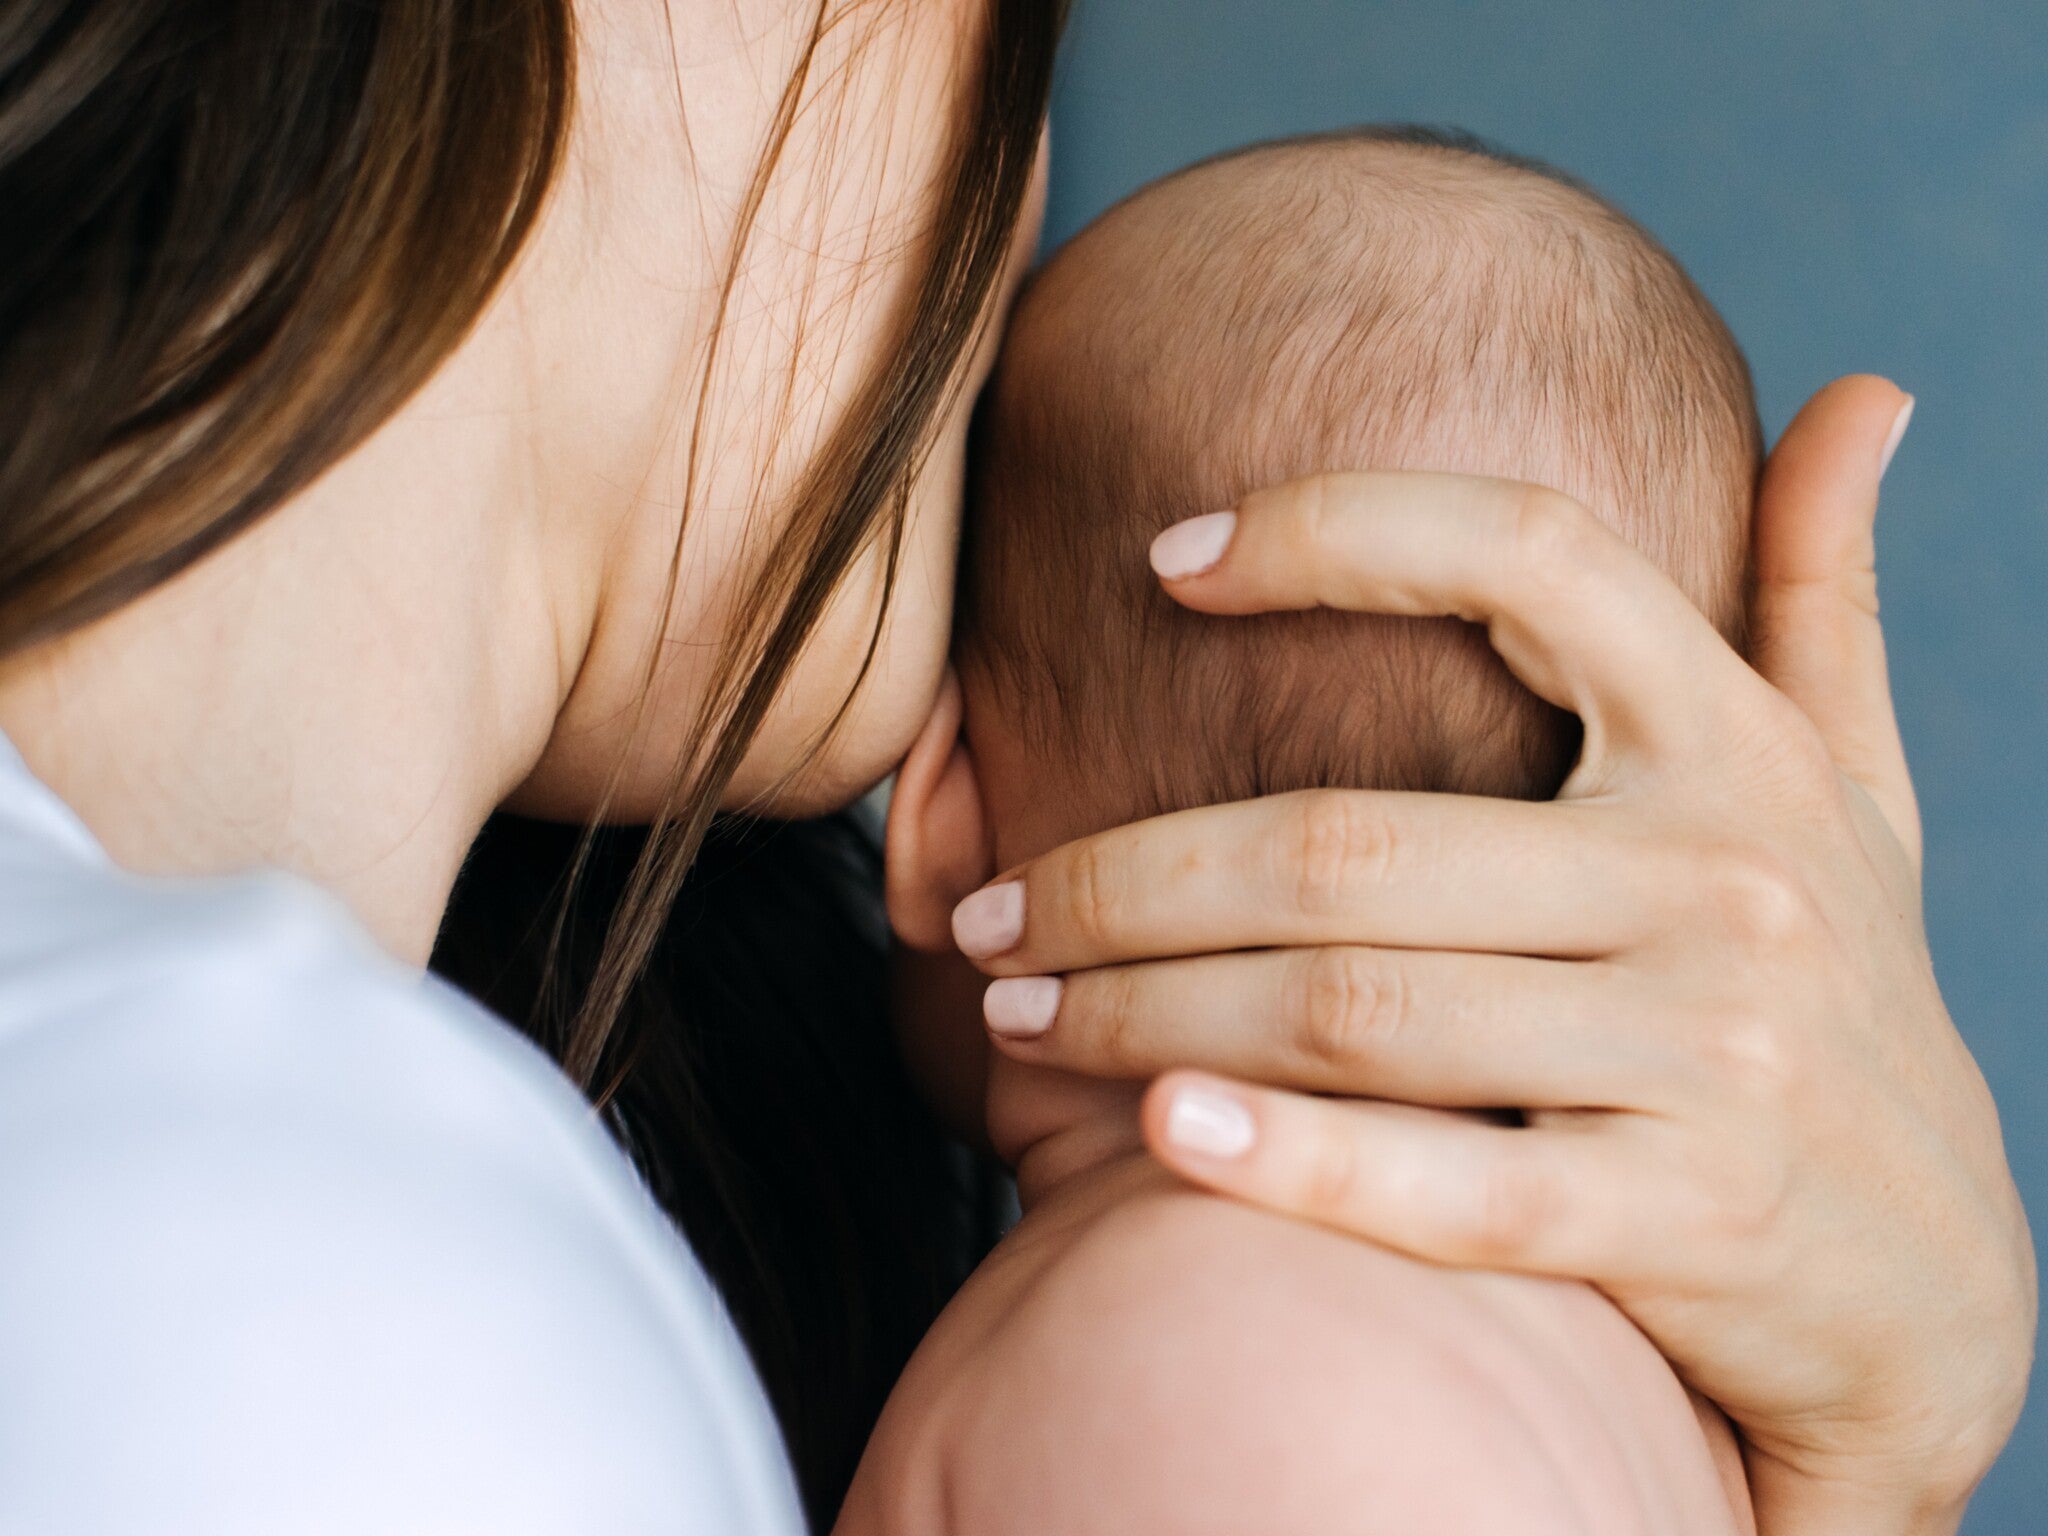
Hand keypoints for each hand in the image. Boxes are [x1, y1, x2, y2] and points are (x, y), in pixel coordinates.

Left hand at [949, 378, 2035, 1534]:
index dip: (1335, 529)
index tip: (1163, 557)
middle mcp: (1724, 876)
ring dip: (1141, 1011)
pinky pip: (1446, 1184)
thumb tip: (1865, 393)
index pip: (1526, 555)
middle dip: (1123, 881)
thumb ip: (1823, 591)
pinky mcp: (1684, 1220)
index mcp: (1735, 742)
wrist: (1936, 1290)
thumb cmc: (1841, 1003)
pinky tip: (1152, 1135)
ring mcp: (1711, 1053)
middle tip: (987, 915)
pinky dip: (1286, 1159)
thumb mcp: (1857, 787)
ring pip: (1352, 1008)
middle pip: (1345, 843)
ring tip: (1008, 1014)